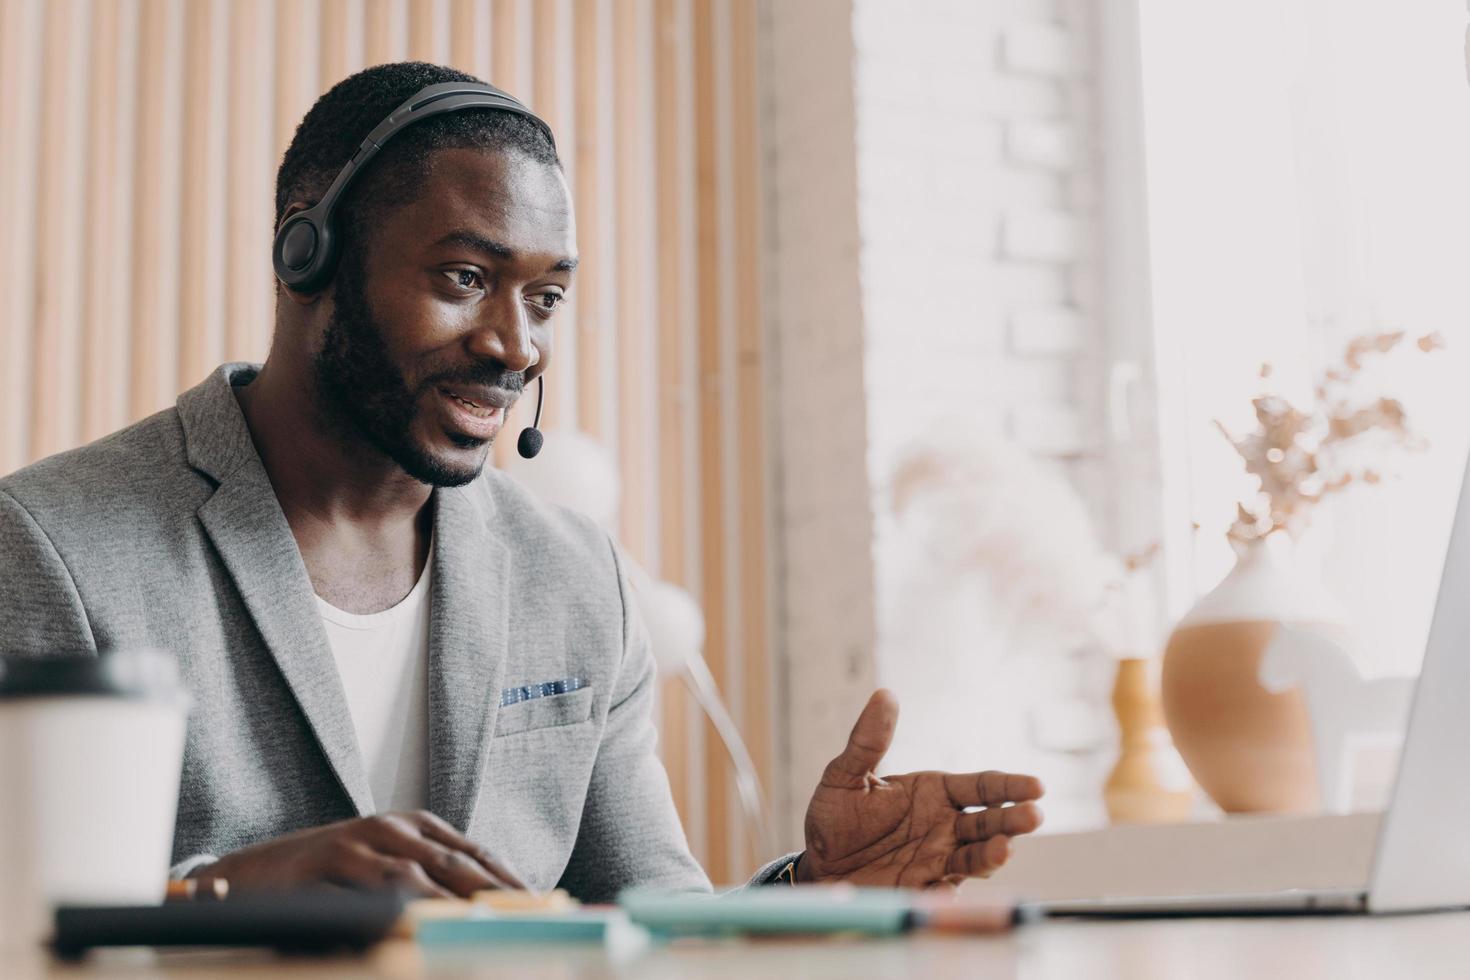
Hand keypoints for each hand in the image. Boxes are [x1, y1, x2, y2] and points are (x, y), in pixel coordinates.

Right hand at [194, 810, 524, 897]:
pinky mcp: (329, 862)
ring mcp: (360, 841)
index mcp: (412, 826)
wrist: (247, 874)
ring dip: (458, 903)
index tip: (541, 904)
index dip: (508, 878)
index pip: (474, 851)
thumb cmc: (323, 877)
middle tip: (528, 918)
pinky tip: (424, 926)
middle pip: (457, 860)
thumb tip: (479, 914)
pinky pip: (374, 889)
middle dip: (496, 892)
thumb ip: (425, 884)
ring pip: (421, 873)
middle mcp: (391, 826)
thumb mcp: (380, 872)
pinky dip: (404, 908)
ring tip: (489, 926)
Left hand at [797, 689, 1043, 887]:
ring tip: (1002, 850)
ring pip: (976, 857)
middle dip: (1013, 820)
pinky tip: (949, 888)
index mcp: (934, 793)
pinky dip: (949, 891)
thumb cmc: (835, 818)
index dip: (1009, 786)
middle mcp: (945, 826)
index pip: (981, 787)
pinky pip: (943, 891)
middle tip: (1032, 816)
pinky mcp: (922, 888)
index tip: (1036, 786)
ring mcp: (938, 859)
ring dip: (992, 854)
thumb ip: (868, 740)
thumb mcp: (845, 775)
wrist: (818, 865)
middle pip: (989, 822)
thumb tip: (884, 694)